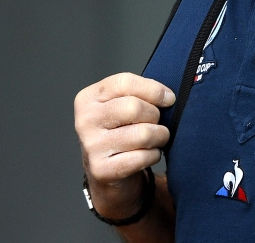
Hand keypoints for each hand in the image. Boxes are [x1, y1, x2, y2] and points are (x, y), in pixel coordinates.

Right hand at [74, 73, 175, 219]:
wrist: (107, 171)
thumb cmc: (119, 131)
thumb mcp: (121, 104)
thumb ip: (138, 94)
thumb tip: (167, 96)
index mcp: (88, 98)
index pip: (124, 82)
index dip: (153, 89)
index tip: (168, 98)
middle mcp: (85, 121)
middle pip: (134, 107)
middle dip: (155, 115)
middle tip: (157, 122)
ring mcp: (91, 146)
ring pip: (143, 133)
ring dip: (159, 136)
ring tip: (156, 138)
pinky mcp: (102, 170)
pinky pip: (142, 157)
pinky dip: (153, 155)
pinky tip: (148, 154)